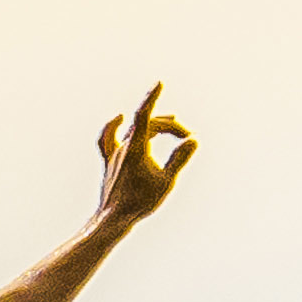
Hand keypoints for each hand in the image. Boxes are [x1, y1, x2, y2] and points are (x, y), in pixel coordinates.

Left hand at [92, 83, 194, 224]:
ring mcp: (115, 152)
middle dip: (170, 126)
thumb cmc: (140, 202)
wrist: (114, 217)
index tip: (158, 83)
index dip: (151, 97)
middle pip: (148, 125)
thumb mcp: (166, 180)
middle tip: (187, 137)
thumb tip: (192, 141)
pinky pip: (108, 138)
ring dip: (153, 125)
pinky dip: (114, 126)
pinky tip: (118, 118)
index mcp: (137, 148)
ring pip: (134, 129)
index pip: (144, 115)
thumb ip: (179, 159)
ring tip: (169, 123)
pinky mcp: (110, 160)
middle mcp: (124, 146)